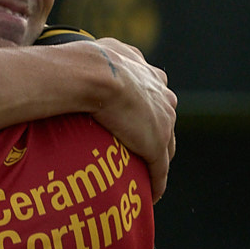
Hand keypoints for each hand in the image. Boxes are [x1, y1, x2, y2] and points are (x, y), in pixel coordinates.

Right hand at [86, 39, 174, 200]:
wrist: (95, 74)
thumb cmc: (87, 63)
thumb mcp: (101, 52)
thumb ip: (105, 57)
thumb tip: (83, 61)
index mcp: (151, 75)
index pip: (155, 98)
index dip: (146, 112)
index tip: (135, 122)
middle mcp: (163, 96)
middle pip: (165, 123)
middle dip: (156, 136)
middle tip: (138, 151)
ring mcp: (162, 122)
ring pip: (166, 148)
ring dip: (157, 162)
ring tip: (144, 176)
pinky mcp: (156, 145)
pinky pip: (159, 171)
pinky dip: (156, 184)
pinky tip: (150, 196)